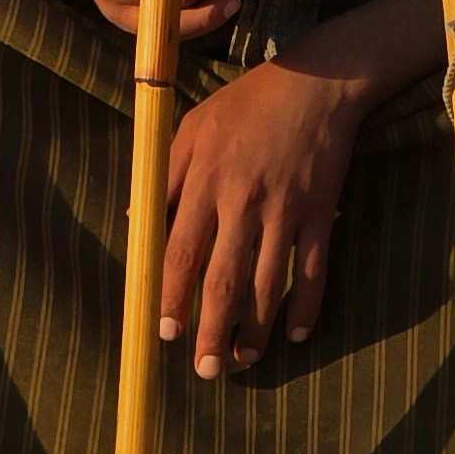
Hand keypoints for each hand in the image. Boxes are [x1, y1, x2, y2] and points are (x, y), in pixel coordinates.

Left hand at [155, 0, 444, 376]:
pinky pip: (312, 270)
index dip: (172, 297)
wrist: (313, 81)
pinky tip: (295, 335)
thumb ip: (162, 177)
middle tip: (204, 371)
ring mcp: (284, 210)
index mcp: (204, 181)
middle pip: (222, 280)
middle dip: (211, 331)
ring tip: (242, 360)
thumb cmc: (244, 104)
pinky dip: (305, 307)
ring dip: (255, 330)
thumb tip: (135, 221)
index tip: (166, 333)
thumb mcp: (190, 128)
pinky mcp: (319, 212)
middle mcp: (241, 201)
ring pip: (267, 285)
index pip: (181, 252)